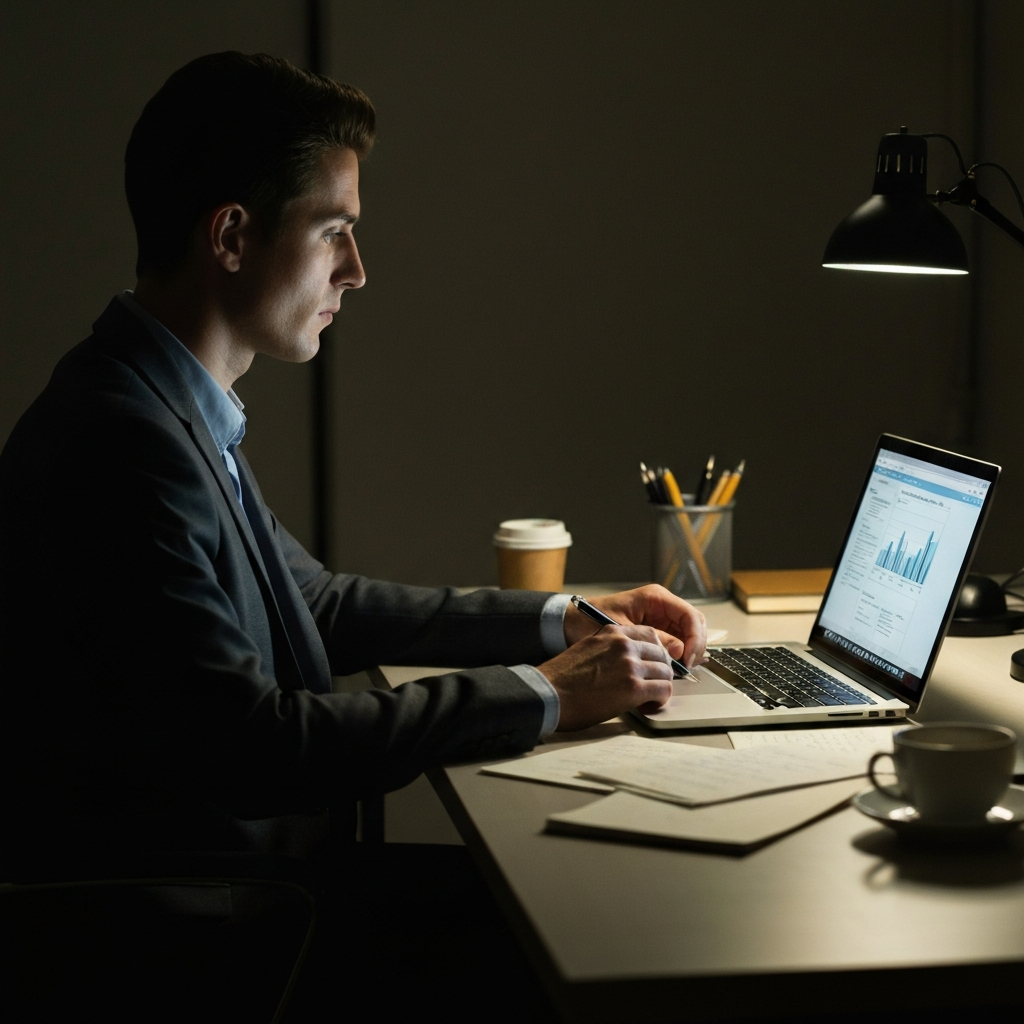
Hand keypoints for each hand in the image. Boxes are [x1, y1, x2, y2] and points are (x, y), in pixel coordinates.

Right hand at [538, 623, 673, 731]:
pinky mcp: (633, 688)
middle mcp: (624, 645)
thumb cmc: (563, 677)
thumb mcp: (589, 648)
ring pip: (666, 672)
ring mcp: (630, 665)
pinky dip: (660, 699)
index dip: (655, 652)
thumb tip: (628, 662)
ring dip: (661, 685)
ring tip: (650, 697)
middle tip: (654, 683)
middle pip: (662, 653)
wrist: (548, 693)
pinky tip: (648, 705)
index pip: (651, 635)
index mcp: (613, 633)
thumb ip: (611, 649)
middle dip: (660, 669)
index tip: (653, 664)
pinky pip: (663, 690)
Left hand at [563, 585, 706, 668]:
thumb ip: (652, 639)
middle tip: (687, 668)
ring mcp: (660, 620)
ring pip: (689, 636)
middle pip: (695, 625)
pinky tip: (675, 669)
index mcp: (655, 598)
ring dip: (690, 653)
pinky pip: (676, 644)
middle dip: (696, 646)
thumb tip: (679, 651)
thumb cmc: (588, 619)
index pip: (690, 616)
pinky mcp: (655, 633)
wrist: (569, 624)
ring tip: (682, 671)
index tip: (688, 658)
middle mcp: (661, 606)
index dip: (695, 639)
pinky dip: (679, 656)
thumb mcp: (621, 629)